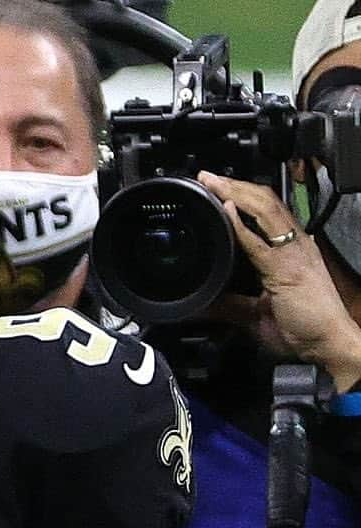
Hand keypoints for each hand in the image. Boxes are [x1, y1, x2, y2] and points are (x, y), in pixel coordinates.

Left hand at [199, 170, 360, 391]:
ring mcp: (293, 253)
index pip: (266, 212)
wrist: (329, 344)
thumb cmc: (304, 328)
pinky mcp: (287, 269)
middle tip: (207, 175)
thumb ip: (231, 306)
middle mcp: (295, 245)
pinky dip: (242, 225)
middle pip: (264, 202)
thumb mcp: (257, 315)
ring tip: (213, 182)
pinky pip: (260, 241)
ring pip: (264, 210)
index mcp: (290, 251)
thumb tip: (204, 304)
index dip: (242, 195)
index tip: (217, 187)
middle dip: (234, 185)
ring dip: (235, 193)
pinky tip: (226, 210)